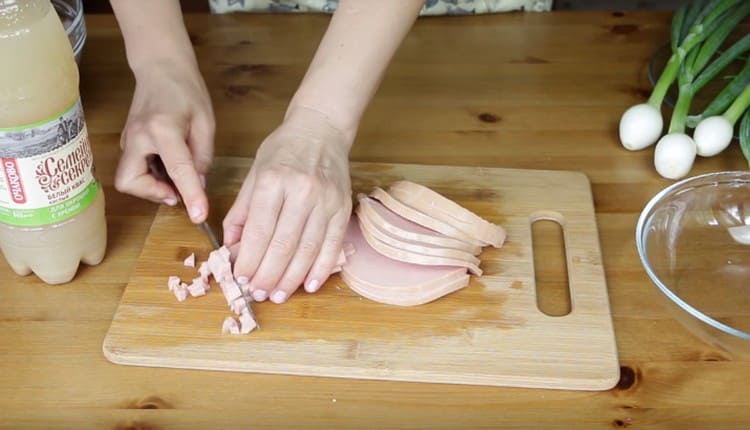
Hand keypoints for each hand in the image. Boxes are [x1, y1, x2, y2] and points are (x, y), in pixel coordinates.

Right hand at [114, 59, 214, 222]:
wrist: (161, 67)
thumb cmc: (187, 90)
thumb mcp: (205, 122)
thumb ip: (203, 156)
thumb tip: (198, 186)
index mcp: (162, 128)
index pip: (177, 170)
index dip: (190, 195)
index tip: (199, 215)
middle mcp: (137, 136)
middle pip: (131, 181)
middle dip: (152, 194)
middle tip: (177, 190)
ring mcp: (127, 139)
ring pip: (129, 179)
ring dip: (152, 187)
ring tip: (176, 177)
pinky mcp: (126, 142)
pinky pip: (134, 170)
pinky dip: (150, 177)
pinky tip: (168, 167)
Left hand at [223, 107, 353, 303]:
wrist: (321, 129)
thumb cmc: (283, 150)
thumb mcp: (254, 174)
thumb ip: (242, 213)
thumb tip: (232, 249)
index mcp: (273, 181)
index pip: (260, 232)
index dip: (249, 261)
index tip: (241, 279)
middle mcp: (301, 192)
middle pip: (283, 246)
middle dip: (268, 276)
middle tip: (258, 294)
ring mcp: (326, 201)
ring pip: (308, 250)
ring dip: (291, 279)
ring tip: (278, 296)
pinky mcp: (342, 208)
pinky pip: (332, 245)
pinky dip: (321, 269)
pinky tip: (309, 285)